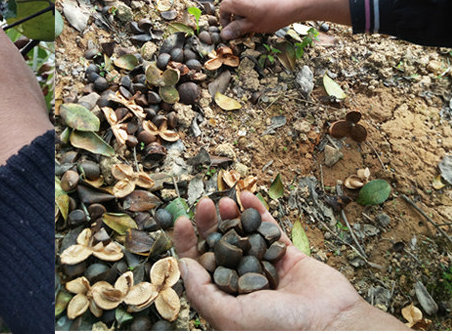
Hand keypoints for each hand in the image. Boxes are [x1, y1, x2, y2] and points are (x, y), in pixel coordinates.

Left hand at [173, 192, 405, 329]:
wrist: (333, 328)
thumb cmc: (281, 331)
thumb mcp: (230, 318)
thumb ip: (203, 293)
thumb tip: (183, 265)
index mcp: (228, 303)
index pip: (200, 268)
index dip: (188, 244)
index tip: (182, 221)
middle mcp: (246, 285)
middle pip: (220, 247)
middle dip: (209, 224)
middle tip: (204, 203)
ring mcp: (268, 269)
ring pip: (243, 235)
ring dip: (232, 215)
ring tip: (226, 199)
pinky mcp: (290, 257)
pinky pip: (270, 229)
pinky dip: (258, 211)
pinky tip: (246, 195)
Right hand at [219, 0, 350, 39]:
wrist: (294, 4)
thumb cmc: (273, 16)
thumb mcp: (252, 26)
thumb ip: (236, 29)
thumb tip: (223, 34)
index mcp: (238, 1)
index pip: (222, 7)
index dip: (223, 19)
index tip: (229, 28)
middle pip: (233, 5)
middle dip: (235, 17)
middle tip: (243, 28)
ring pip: (244, 2)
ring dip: (245, 13)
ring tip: (255, 22)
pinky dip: (253, 7)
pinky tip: (264, 15)